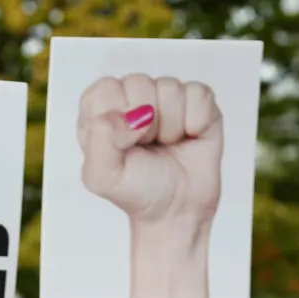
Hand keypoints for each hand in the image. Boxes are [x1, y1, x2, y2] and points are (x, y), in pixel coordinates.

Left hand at [78, 75, 223, 224]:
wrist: (177, 212)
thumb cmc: (137, 191)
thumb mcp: (103, 177)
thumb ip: (100, 142)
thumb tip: (129, 116)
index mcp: (102, 109)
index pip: (107, 88)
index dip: (118, 117)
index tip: (124, 144)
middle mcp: (133, 97)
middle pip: (139, 83)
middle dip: (146, 124)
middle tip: (147, 147)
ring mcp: (166, 97)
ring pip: (170, 88)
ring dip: (170, 127)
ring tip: (167, 145)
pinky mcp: (197, 102)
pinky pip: (199, 94)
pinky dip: (196, 122)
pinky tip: (189, 137)